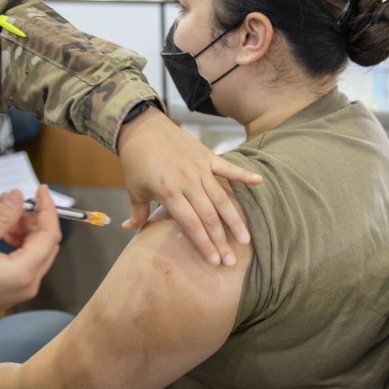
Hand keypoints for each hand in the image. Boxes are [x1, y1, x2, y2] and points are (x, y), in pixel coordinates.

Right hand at [0, 185, 60, 338]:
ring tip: (6, 218)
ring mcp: (26, 287)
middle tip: (16, 203)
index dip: (48, 209)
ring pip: (40, 250)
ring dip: (28, 230)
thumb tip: (17, 196)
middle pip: (48, 242)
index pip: (50, 234)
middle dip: (36, 218)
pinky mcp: (19, 288)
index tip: (41, 190)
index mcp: (23, 272)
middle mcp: (31, 282)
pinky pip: (30, 260)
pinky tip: (5, 234)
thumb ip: (0, 219)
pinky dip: (23, 243)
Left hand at [117, 107, 261, 265]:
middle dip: (221, 241)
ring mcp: (199, 168)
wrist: (141, 126)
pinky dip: (243, 175)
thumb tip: (128, 229)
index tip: (214, 261)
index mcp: (169, 192)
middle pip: (209, 216)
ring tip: (246, 239)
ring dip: (234, 220)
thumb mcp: (134, 188)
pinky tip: (259, 182)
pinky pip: (228, 168)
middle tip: (231, 260)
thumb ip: (137, 212)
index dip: (204, 244)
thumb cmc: (136, 160)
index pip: (191, 224)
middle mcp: (187, 182)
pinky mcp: (206, 156)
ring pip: (222, 198)